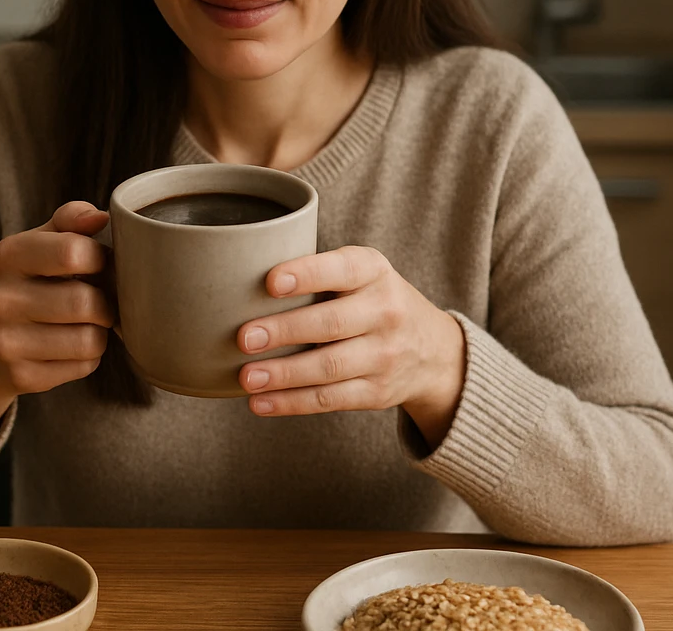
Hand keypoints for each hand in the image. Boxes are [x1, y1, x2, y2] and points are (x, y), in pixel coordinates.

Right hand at [0, 201, 114, 444]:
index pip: (74, 252)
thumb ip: (70, 220)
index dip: (101, 259)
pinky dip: (88, 357)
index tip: (98, 264)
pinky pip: (84, 366)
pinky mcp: (21, 377)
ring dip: (100, 332)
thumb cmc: (27, 283)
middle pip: (86, 302)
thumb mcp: (38, 244)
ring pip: (90, 340)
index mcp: (9, 255)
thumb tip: (100, 217)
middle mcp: (1, 299)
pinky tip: (70, 347)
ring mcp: (6, 342)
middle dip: (105, 302)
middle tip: (99, 301)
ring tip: (85, 325)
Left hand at [236, 246, 466, 447]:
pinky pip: (330, 400)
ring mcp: (384, 355)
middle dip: (285, 330)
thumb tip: (239, 286)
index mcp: (374, 271)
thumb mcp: (362, 274)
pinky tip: (260, 402)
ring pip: (329, 367)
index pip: (342, 269)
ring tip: (246, 377)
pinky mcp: (377, 392)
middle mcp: (385, 311)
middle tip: (244, 337)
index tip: (271, 282)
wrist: (433, 350)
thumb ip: (319, 275)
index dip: (307, 274)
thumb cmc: (372, 300)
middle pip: (331, 323)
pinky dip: (292, 403)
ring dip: (283, 375)